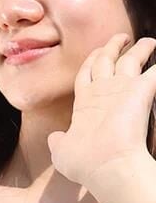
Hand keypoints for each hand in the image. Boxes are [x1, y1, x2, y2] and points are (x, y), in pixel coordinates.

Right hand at [47, 33, 155, 189]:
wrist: (109, 165)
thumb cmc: (85, 161)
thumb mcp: (61, 150)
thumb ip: (59, 140)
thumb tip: (56, 138)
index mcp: (83, 103)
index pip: (85, 74)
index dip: (90, 61)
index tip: (96, 52)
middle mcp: (101, 91)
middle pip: (106, 60)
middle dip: (112, 47)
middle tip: (121, 38)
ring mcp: (121, 89)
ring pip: (131, 60)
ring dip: (139, 49)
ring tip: (148, 41)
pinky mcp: (141, 92)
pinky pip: (155, 74)